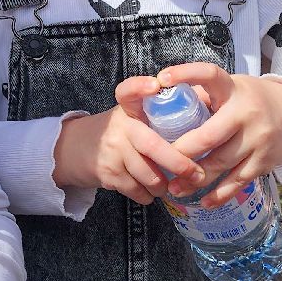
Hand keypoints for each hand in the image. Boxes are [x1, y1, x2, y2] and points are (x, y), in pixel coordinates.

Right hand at [51, 76, 203, 203]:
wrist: (74, 149)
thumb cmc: (119, 132)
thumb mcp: (133, 115)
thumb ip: (162, 110)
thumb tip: (208, 98)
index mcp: (128, 109)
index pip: (128, 91)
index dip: (140, 87)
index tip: (155, 84)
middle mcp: (120, 127)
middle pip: (153, 146)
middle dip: (179, 164)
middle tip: (198, 175)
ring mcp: (113, 151)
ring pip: (148, 175)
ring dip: (164, 186)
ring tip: (172, 188)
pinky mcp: (107, 173)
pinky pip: (136, 190)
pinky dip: (148, 196)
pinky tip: (151, 193)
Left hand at [155, 63, 281, 206]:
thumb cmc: (249, 101)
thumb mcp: (231, 89)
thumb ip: (203, 96)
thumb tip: (161, 103)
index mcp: (233, 89)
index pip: (209, 75)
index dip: (186, 74)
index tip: (161, 78)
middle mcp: (247, 113)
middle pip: (209, 136)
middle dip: (182, 151)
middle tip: (159, 160)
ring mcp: (258, 139)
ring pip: (220, 163)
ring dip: (194, 179)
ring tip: (173, 188)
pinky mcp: (264, 161)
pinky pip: (238, 181)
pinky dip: (220, 194)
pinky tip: (204, 202)